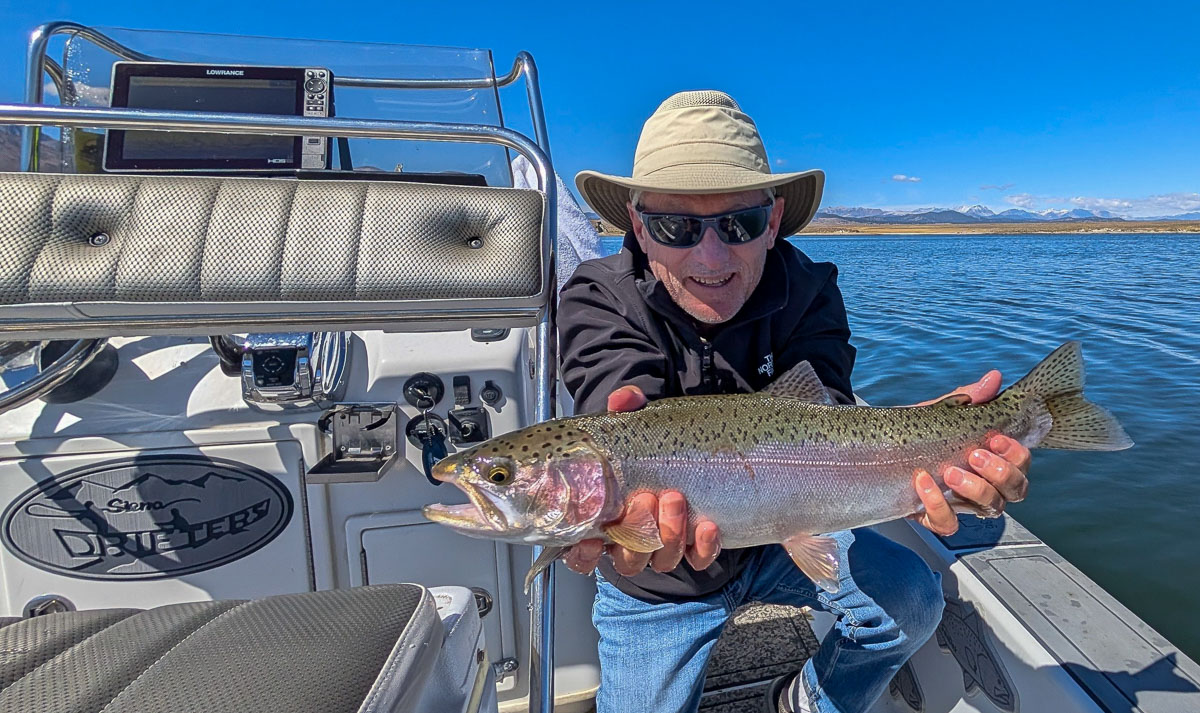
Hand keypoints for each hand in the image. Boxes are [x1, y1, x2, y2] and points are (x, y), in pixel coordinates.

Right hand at [563, 386, 721, 575]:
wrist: (694, 455)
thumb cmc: (649, 450)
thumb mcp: (635, 429)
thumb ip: (625, 413)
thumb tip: (623, 400)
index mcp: (605, 521)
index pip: (582, 554)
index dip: (584, 554)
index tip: (591, 540)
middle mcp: (631, 541)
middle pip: (628, 557)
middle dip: (637, 530)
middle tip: (647, 498)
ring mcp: (664, 547)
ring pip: (661, 560)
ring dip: (669, 534)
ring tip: (675, 498)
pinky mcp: (695, 548)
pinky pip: (698, 559)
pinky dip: (703, 547)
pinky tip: (707, 525)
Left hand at [909, 370, 1031, 535]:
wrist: (878, 446)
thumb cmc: (918, 432)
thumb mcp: (941, 412)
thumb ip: (970, 398)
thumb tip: (993, 378)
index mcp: (992, 460)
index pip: (1022, 465)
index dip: (1017, 455)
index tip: (996, 438)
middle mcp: (983, 485)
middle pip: (1016, 490)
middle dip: (1000, 473)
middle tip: (974, 455)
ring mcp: (961, 503)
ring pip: (989, 508)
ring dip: (975, 489)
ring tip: (949, 471)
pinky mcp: (934, 516)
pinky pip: (947, 523)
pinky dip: (938, 506)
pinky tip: (923, 483)